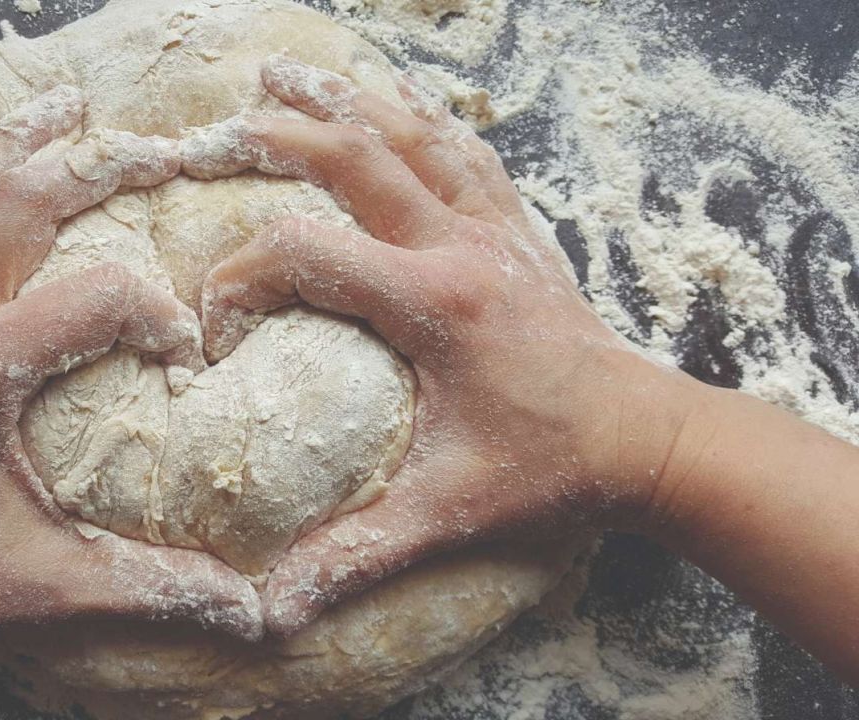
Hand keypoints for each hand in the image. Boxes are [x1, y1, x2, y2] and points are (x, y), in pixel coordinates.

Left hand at [0, 86, 260, 677]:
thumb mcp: (53, 589)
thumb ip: (155, 590)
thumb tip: (250, 611)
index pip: (98, 297)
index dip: (158, 313)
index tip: (182, 352)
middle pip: (18, 205)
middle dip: (92, 165)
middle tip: (148, 145)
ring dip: (5, 147)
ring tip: (57, 109)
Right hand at [184, 56, 703, 634]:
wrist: (648, 440)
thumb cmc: (552, 469)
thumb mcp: (450, 511)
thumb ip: (360, 551)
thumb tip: (276, 606)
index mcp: (432, 304)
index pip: (306, 254)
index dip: (241, 277)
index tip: (216, 323)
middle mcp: (460, 248)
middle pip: (360, 160)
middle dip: (289, 135)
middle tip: (234, 122)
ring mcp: (493, 231)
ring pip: (415, 138)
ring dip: (351, 103)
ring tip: (293, 76)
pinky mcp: (515, 233)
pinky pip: (466, 154)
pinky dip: (424, 120)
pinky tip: (399, 101)